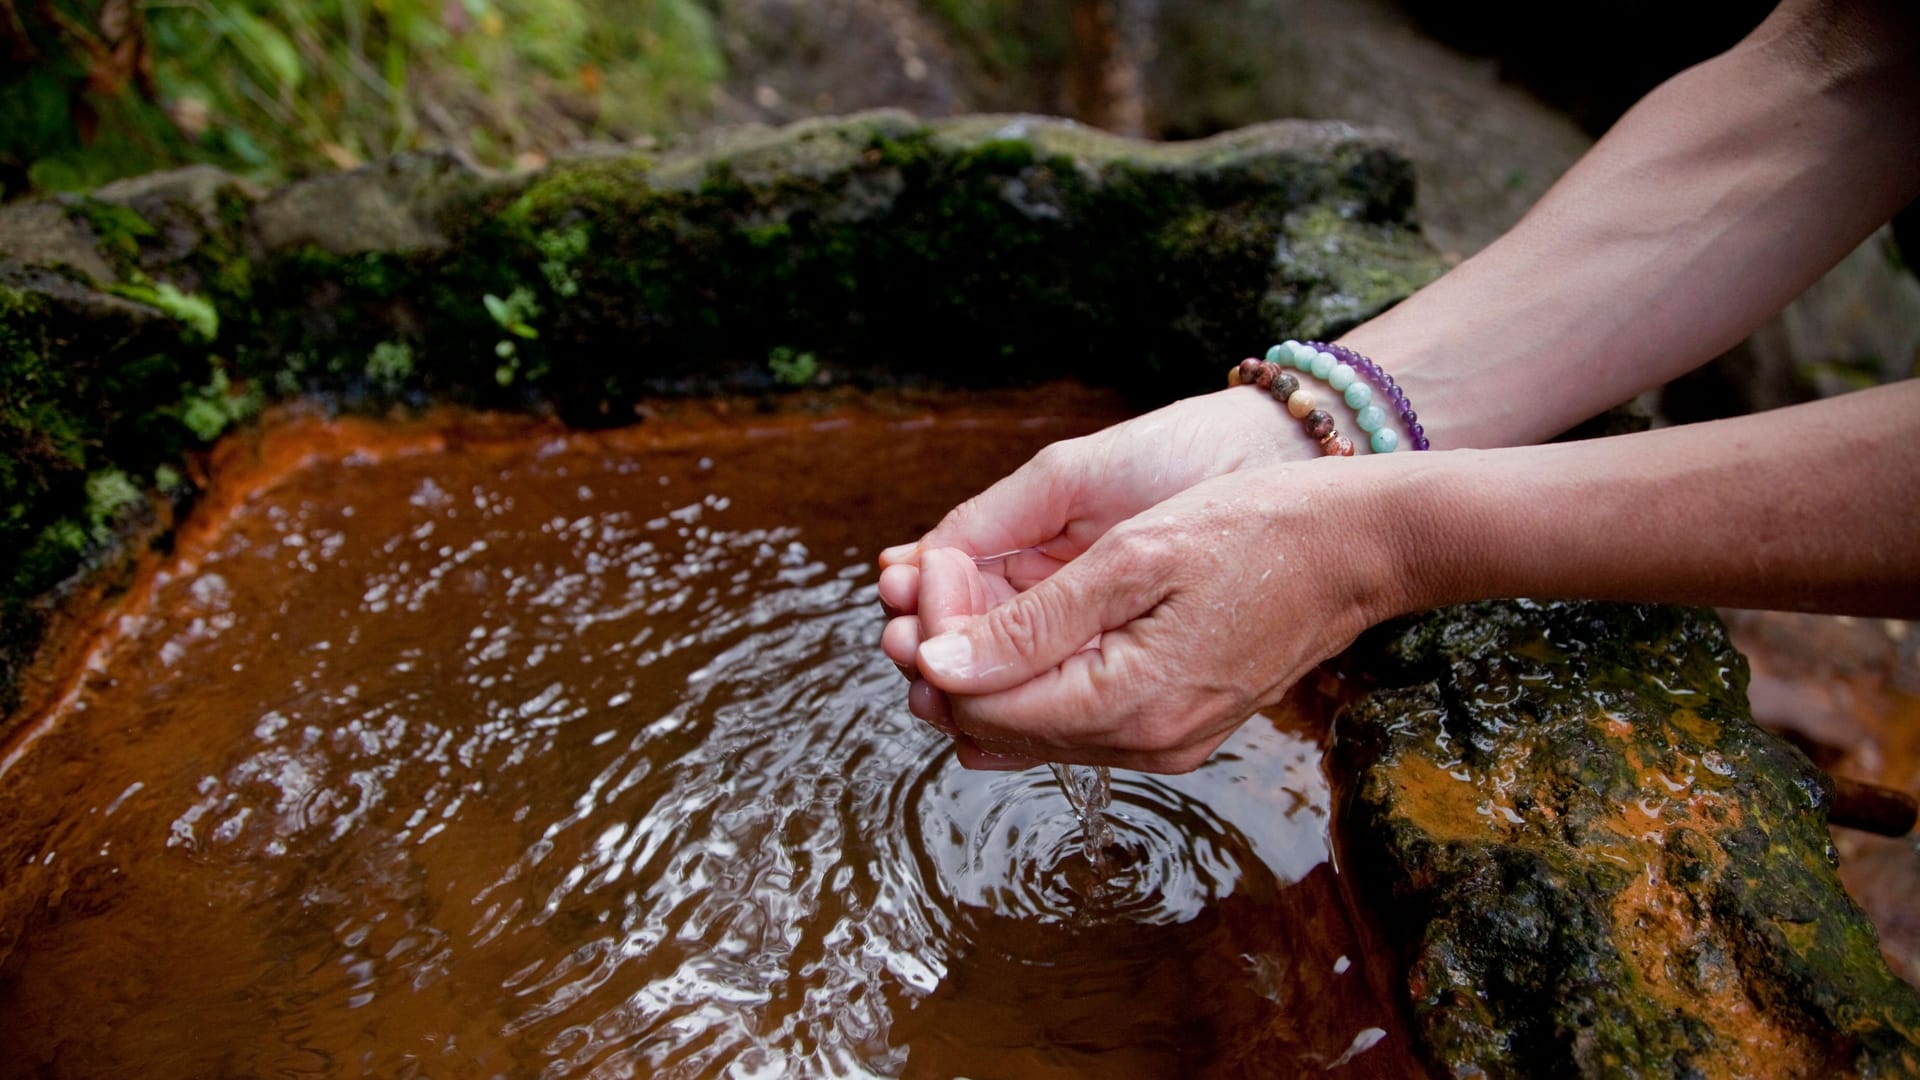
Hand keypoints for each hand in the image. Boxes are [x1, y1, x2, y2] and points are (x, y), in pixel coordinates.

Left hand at [907, 458, 1419, 771]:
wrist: (1356, 548)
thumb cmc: (1254, 531)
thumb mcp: (1135, 556)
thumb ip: (1033, 621)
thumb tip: (941, 664)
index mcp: (1129, 706)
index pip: (982, 704)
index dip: (935, 642)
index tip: (929, 566)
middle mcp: (1144, 745)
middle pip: (997, 727)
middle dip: (948, 658)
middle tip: (928, 578)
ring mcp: (1163, 744)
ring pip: (1031, 728)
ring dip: (985, 667)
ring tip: (964, 591)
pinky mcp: (1174, 728)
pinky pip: (1074, 722)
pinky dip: (1032, 677)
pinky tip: (1016, 625)